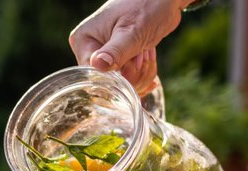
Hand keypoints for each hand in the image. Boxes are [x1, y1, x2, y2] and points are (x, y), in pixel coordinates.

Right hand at [69, 0, 186, 95]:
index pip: (94, 76)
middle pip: (108, 84)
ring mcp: (104, 57)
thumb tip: (97, 65)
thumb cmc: (146, 6)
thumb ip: (116, 51)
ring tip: (146, 51)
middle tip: (142, 53)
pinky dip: (143, 73)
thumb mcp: (131, 31)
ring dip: (141, 73)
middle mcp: (89, 51)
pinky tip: (148, 58)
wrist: (164, 0)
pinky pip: (129, 82)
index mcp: (83, 41)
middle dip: (132, 75)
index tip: (133, 60)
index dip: (116, 77)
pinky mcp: (117, 62)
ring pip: (121, 85)